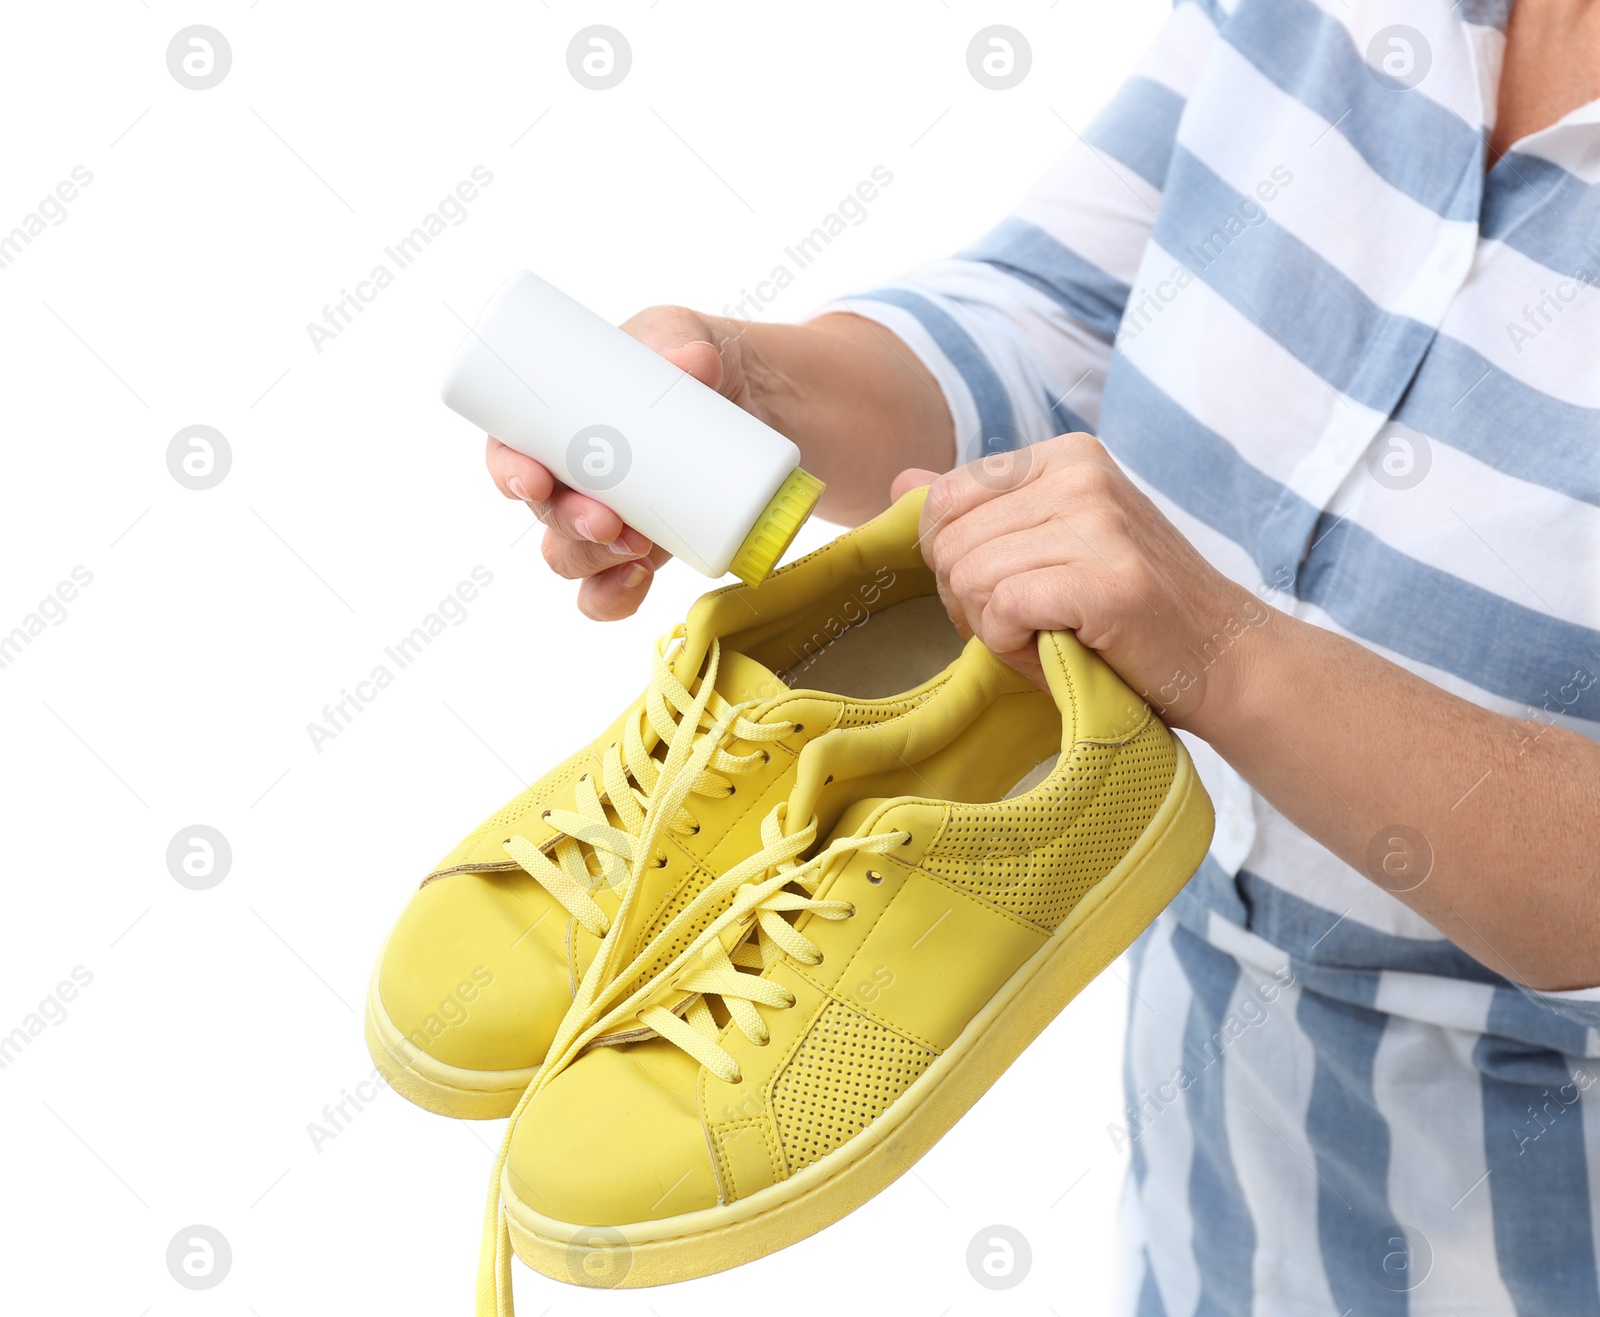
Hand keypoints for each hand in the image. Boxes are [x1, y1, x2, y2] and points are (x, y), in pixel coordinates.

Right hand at [486, 306, 761, 619]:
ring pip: (573, 556)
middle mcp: (572, 476)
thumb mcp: (683, 336)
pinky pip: (611, 589)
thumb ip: (684, 341)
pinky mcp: (648, 547)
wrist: (760, 399)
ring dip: (593, 561)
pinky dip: (614, 597)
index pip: (509, 450)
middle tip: (605, 519)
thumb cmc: (696, 362)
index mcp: (556, 423)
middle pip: (545, 514)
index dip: (508, 471)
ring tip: (635, 548)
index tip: (533, 479)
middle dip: (567, 524)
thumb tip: (695, 362)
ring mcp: (610, 517)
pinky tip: (635, 585)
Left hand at [893, 433, 1265, 736]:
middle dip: (969, 603)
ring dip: (996, 630)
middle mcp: (1082, 474)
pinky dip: (1016, 649)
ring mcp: (1098, 523)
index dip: (954, 562)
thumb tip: (902, 481)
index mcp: (1066, 455)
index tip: (1009, 591)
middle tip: (1029, 626)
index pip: (943, 499)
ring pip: (969, 578)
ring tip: (1051, 637)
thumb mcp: (1052, 544)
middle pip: (949, 543)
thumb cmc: (1129, 612)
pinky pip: (1002, 612)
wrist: (1224, 660)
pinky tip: (1059, 650)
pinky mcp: (1106, 581)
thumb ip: (979, 512)